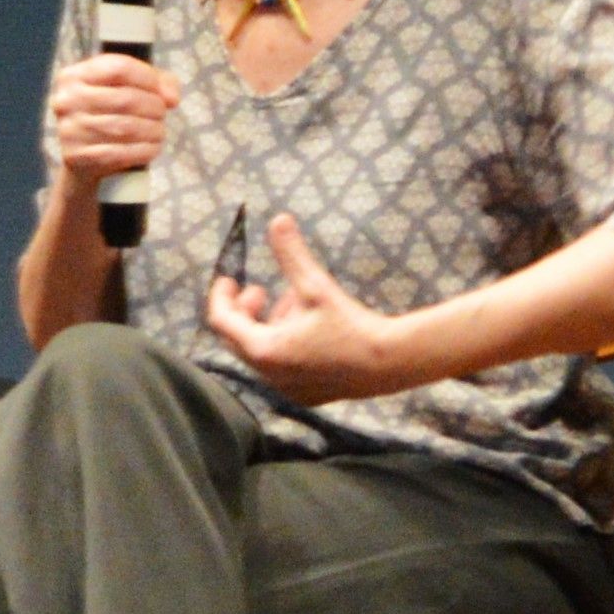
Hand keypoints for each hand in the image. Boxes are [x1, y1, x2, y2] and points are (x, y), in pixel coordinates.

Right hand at [44, 51, 177, 191]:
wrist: (79, 157)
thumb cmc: (107, 114)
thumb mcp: (124, 88)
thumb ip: (156, 82)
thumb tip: (171, 98)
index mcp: (73, 76)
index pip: (119, 68)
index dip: (149, 78)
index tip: (161, 91)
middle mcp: (66, 100)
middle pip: (126, 98)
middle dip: (154, 107)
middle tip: (161, 114)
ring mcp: (69, 129)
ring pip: (127, 127)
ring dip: (153, 130)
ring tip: (158, 131)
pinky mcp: (76, 156)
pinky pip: (121, 153)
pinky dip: (145, 151)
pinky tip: (151, 148)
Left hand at [207, 216, 425, 405]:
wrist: (392, 362)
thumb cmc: (351, 324)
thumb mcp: (316, 286)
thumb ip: (292, 254)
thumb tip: (278, 219)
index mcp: (263, 350)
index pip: (221, 322)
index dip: (221, 297)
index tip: (228, 280)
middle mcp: (269, 375)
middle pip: (237, 339)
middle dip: (243, 311)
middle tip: (257, 290)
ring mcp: (287, 388)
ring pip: (261, 352)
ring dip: (268, 324)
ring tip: (290, 300)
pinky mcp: (306, 394)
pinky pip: (281, 367)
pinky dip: (283, 343)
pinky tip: (307, 325)